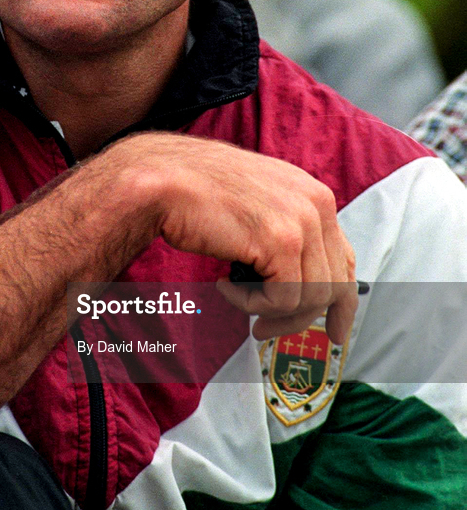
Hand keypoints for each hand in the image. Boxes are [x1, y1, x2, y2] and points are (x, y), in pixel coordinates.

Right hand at [124, 133, 356, 342]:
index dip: (341, 302)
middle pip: (333, 284)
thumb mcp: (257, 204)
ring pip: (310, 298)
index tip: (334, 331)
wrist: (166, 179)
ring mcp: (303, 221)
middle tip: (264, 331)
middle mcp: (317, 204)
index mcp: (313, 194)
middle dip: (300, 318)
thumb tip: (299, 276)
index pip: (344, 258)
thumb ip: (285, 229)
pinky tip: (223, 284)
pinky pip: (282, 300)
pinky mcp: (282, 241)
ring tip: (234, 295)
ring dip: (270, 312)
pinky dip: (250, 304)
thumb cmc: (199, 191)